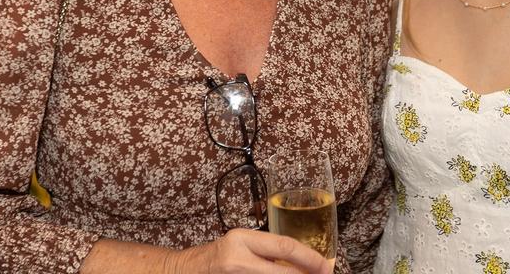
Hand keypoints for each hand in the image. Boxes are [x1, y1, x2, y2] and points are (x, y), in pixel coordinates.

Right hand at [175, 229, 333, 273]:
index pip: (285, 246)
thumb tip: (303, 263)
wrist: (183, 271)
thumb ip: (267, 252)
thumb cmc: (216, 257)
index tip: (326, 265)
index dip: (310, 258)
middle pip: (283, 271)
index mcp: (242, 240)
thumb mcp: (241, 245)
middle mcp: (238, 258)